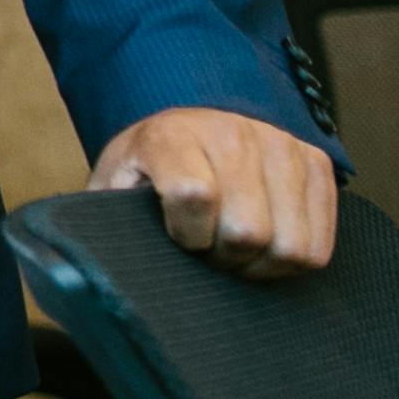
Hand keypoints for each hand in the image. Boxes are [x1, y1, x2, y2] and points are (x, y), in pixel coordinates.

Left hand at [92, 105, 337, 279]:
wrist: (195, 123)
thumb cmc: (149, 168)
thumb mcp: (115, 185)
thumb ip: (104, 220)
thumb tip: (78, 274)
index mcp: (172, 136)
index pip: (194, 195)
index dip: (188, 237)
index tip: (177, 240)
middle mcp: (233, 133)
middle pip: (248, 231)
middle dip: (224, 258)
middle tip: (208, 251)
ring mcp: (282, 146)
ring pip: (291, 245)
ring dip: (261, 264)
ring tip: (234, 248)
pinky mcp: (317, 164)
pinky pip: (320, 245)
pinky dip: (292, 260)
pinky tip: (265, 246)